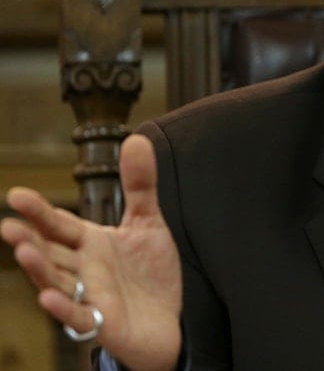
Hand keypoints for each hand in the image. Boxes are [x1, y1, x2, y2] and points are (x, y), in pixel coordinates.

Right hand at [1, 134, 181, 370]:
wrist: (169, 321)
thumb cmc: (149, 275)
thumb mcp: (148, 223)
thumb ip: (140, 185)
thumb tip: (135, 139)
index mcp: (90, 243)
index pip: (59, 224)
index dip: (39, 211)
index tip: (16, 195)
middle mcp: (83, 268)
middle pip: (51, 252)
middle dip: (29, 240)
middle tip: (8, 226)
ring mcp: (89, 296)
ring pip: (56, 282)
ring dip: (39, 270)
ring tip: (24, 252)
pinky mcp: (101, 323)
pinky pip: (78, 317)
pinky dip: (64, 308)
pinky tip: (49, 298)